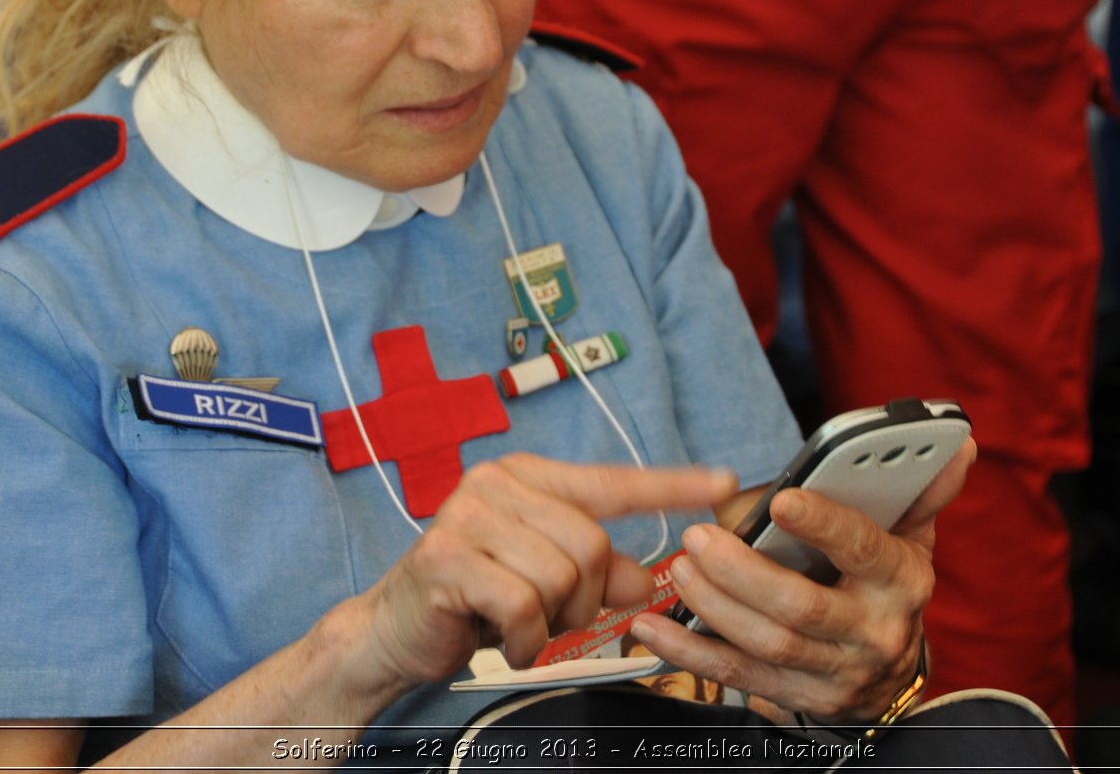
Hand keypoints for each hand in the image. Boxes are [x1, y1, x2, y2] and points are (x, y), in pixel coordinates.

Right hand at [341, 453, 737, 696]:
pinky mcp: (447, 557)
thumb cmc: (473, 600)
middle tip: (550, 617)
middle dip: (585, 598)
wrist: (394, 631)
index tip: (725, 484)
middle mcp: (497, 484)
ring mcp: (468, 515)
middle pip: (592, 543)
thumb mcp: (546, 584)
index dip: (671, 486)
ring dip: (550, 621)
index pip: (612, 481)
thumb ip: (599, 574)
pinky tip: (504, 640)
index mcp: (527, 478)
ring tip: (520, 625)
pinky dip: (524, 639)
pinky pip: (523, 605)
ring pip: (562, 575)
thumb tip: (650, 576)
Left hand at [628, 439, 975, 722]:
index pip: (864, 549)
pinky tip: (657, 630)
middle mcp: (872, 631)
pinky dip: (692, 655)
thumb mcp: (912, 539)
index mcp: (900, 580)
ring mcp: (835, 672)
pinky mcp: (798, 699)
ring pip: (767, 643)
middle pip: (802, 606)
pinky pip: (738, 677)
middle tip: (699, 538)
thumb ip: (922, 490)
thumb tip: (956, 444)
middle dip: (743, 572)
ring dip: (714, 606)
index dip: (824, 525)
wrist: (888, 677)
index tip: (783, 499)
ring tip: (680, 567)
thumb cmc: (886, 589)